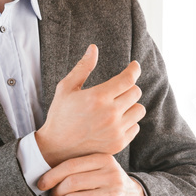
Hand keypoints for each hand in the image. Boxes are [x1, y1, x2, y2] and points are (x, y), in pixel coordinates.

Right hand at [35, 45, 145, 166]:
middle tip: (116, 90)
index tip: (134, 66)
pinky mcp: (119, 143)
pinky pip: (136, 127)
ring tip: (115, 107)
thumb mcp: (66, 88)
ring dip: (130, 105)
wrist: (56, 147)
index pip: (128, 79)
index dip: (134, 69)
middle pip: (136, 92)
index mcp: (97, 97)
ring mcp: (116, 130)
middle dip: (128, 88)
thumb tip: (93, 48)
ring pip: (139, 110)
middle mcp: (110, 114)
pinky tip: (113, 122)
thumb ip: (83, 67)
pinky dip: (128, 122)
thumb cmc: (60, 115)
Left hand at [39, 153, 148, 195]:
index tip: (42, 182)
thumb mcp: (100, 166)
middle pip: (71, 183)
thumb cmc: (108, 181)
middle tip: (53, 194)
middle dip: (56, 190)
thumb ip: (79, 165)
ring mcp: (112, 195)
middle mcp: (110, 176)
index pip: (71, 165)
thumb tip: (47, 174)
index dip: (52, 175)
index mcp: (104, 160)